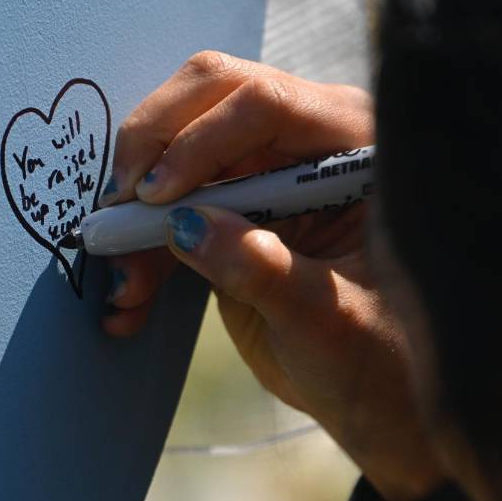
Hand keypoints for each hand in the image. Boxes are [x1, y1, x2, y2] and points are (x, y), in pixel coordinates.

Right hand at [102, 51, 442, 500]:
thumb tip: (189, 226)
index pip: (265, 104)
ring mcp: (267, 171)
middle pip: (208, 99)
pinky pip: (170, 209)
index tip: (157, 198)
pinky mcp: (234, 210)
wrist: (382, 401)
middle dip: (151, 154)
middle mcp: (308, 141)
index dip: (201, 140)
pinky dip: (142, 250)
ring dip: (137, 217)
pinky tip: (129, 305)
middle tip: (117, 212)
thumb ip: (265, 270)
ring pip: (175, 153)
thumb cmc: (384, 358)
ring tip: (123, 290)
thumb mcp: (330, 321)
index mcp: (355, 146)